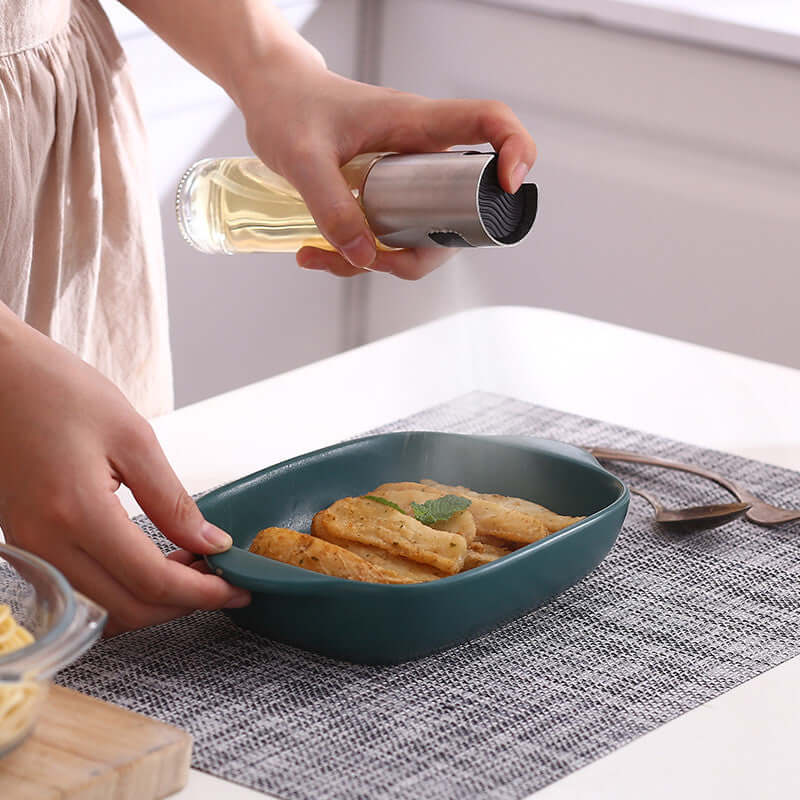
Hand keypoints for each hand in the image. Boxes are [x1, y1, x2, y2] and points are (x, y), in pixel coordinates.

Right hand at [0, 311, 249, 634]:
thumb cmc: (57, 390)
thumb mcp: (132, 437)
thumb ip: (172, 500)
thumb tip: (210, 541)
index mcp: (75, 512)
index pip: (151, 580)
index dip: (202, 592)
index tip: (238, 588)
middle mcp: (44, 543)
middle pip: (127, 609)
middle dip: (183, 603)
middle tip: (222, 580)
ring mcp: (29, 548)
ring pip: (102, 609)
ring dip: (153, 600)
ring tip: (193, 568)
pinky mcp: (26, 543)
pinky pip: (81, 589)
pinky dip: (122, 589)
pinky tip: (153, 562)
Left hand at [233, 45, 535, 279]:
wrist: (272, 97)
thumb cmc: (289, 107)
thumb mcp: (304, 158)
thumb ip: (332, 206)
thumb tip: (367, 257)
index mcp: (416, 123)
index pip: (487, 122)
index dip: (515, 149)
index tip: (507, 186)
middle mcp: (420, 152)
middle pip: (460, 209)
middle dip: (425, 250)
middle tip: (379, 260)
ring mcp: (406, 178)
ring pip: (422, 234)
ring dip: (384, 261)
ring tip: (325, 257)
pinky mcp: (386, 195)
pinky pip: (390, 236)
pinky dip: (358, 255)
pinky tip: (316, 253)